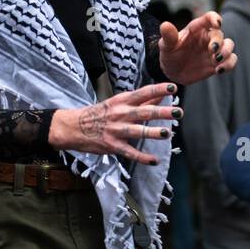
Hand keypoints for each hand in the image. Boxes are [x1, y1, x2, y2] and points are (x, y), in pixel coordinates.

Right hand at [49, 82, 179, 165]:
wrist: (71, 127)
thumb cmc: (99, 113)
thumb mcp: (118, 102)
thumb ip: (141, 100)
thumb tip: (162, 94)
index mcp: (122, 101)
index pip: (143, 93)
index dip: (158, 89)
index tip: (173, 87)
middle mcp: (120, 114)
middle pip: (144, 112)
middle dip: (162, 112)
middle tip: (178, 112)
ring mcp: (115, 130)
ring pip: (137, 131)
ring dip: (152, 132)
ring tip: (167, 134)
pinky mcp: (112, 145)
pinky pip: (129, 152)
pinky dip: (141, 158)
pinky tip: (154, 161)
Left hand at [159, 11, 236, 85]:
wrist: (173, 72)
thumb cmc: (169, 54)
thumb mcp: (166, 46)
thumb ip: (168, 36)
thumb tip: (165, 25)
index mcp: (197, 28)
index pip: (209, 18)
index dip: (215, 18)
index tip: (217, 24)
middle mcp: (208, 37)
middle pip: (220, 34)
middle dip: (219, 42)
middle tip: (212, 51)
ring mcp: (215, 50)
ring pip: (229, 45)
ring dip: (226, 52)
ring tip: (216, 60)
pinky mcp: (218, 63)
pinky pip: (230, 60)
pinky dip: (228, 64)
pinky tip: (218, 70)